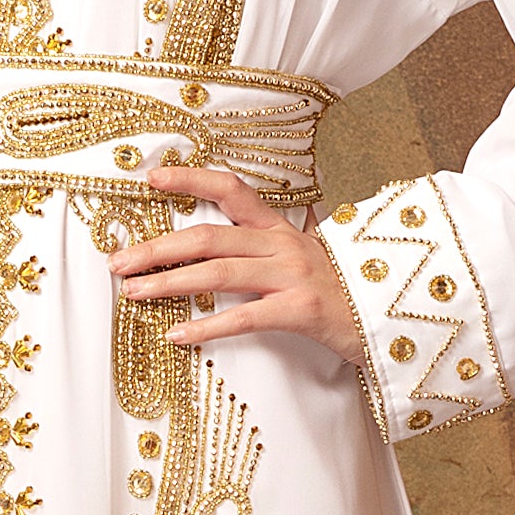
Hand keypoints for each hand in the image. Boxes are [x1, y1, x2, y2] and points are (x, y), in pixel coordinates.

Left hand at [109, 162, 364, 367]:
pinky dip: (207, 326)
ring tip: (133, 293)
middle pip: (207, 236)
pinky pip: (245, 316)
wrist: (397, 317)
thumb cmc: (349, 291)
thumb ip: (278, 244)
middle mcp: (283, 245)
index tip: (149, 178)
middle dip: (156, 247)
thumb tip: (251, 233)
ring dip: (168, 282)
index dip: (189, 180)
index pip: (230, 190)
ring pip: (217, 272)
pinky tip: (178, 335)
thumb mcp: (313, 258)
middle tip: (117, 262)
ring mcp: (293, 275)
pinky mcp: (302, 310)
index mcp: (282, 229)